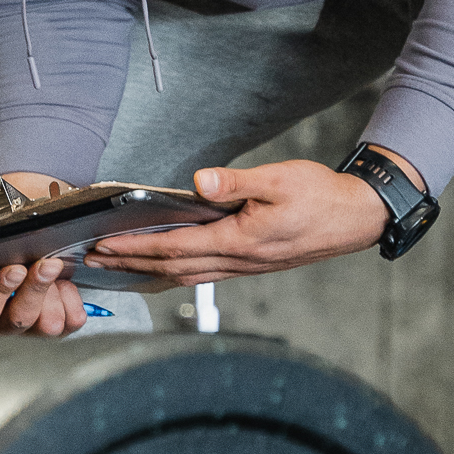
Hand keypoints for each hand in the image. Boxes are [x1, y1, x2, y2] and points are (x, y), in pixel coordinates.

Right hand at [0, 256, 87, 335]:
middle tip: (47, 264)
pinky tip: (63, 285)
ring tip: (53, 270)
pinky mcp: (59, 331)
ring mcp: (33, 332)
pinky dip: (73, 298)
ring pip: (49, 323)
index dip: (0, 290)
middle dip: (35, 288)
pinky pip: (73, 320)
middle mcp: (3, 327)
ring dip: (55, 293)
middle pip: (20, 318)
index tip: (14, 269)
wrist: (20, 268)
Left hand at [85, 157, 401, 284]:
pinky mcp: (253, 263)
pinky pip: (205, 274)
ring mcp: (246, 266)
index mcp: (240, 240)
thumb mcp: (280, 178)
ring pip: (187, 275)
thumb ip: (237, 182)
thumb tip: (199, 182)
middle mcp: (239, 260)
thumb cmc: (321, 196)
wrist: (356, 218)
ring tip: (121, 267)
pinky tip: (166, 268)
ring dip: (150, 272)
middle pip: (172, 268)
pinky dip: (177, 272)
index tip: (105, 246)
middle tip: (96, 261)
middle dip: (131, 264)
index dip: (136, 248)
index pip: (175, 247)